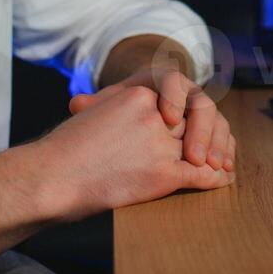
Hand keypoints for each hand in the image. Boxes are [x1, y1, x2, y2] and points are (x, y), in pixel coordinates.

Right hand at [34, 84, 233, 221]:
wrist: (50, 177)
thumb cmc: (64, 150)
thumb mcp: (95, 112)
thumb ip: (110, 106)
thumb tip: (89, 105)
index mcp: (139, 94)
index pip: (182, 97)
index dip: (195, 113)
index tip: (196, 125)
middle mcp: (153, 115)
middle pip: (196, 120)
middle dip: (211, 135)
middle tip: (217, 150)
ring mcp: (160, 144)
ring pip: (202, 146)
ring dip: (217, 156)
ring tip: (222, 166)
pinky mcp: (163, 173)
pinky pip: (200, 175)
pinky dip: (215, 179)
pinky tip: (222, 180)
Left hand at [70, 61, 235, 173]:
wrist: (135, 119)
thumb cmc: (118, 114)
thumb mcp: (109, 106)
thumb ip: (98, 105)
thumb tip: (77, 103)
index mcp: (161, 80)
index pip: (173, 80)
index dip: (174, 98)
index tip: (169, 120)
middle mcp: (187, 91)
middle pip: (201, 103)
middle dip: (202, 131)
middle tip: (195, 158)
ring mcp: (202, 110)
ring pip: (218, 120)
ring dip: (218, 144)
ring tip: (214, 166)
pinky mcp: (210, 129)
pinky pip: (224, 137)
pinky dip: (226, 152)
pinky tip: (225, 170)